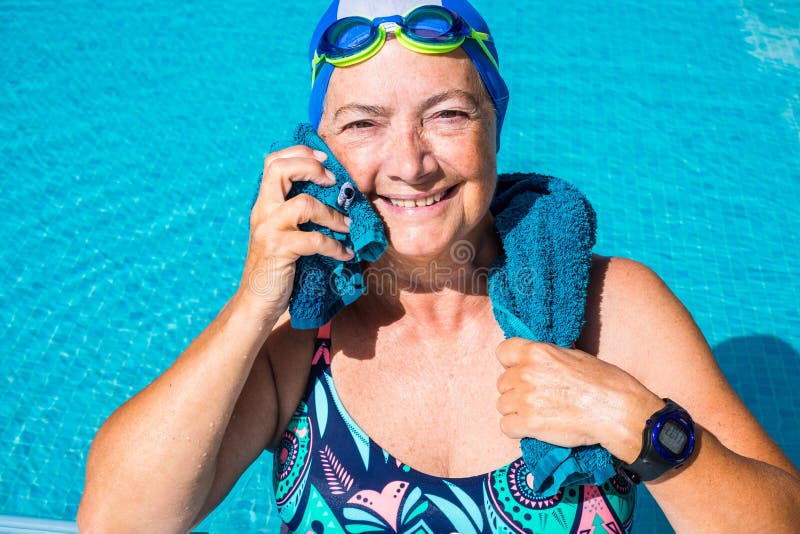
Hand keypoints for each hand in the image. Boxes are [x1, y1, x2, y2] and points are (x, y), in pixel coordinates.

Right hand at [236, 145, 354, 319]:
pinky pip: (315, 240)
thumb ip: (294, 214)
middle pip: (279, 170)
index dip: (298, 153)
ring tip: (348, 226)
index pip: (272, 163)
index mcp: (264, 204)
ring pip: (304, 204)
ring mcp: (269, 230)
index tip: (323, 157)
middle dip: (310, 167)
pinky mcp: (279, 250)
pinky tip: (345, 254)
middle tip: (333, 181)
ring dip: (333, 215)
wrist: (257, 302)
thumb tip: (330, 195)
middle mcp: (263, 212)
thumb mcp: (281, 233)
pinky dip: (335, 247)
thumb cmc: (276, 267)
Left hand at [495, 337, 663, 460]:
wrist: (615, 411)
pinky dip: (517, 429)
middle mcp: (526, 372)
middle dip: (516, 390)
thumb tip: (535, 364)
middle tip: (536, 398)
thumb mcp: (573, 356)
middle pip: (502, 382)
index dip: (510, 363)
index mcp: (537, 352)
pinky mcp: (528, 422)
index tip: (520, 371)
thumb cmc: (603, 382)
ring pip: (502, 405)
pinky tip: (533, 428)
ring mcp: (525, 398)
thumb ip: (546, 359)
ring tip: (537, 414)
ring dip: (516, 411)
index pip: (503, 352)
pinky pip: (506, 426)